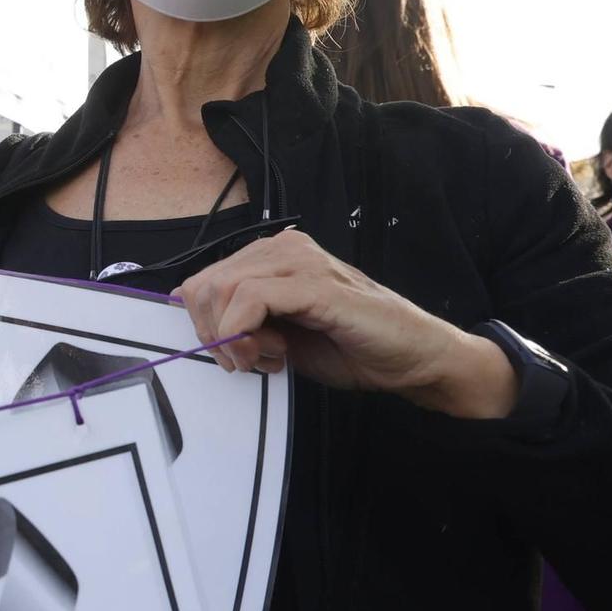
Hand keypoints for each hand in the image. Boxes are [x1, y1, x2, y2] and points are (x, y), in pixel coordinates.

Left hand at [174, 229, 519, 418]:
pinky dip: (246, 334)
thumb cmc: (351, 346)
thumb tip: (198, 321)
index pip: (202, 282)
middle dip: (213, 334)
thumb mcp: (280, 335)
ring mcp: (302, 262)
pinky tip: (274, 353)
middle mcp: (284, 250)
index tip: (232, 354)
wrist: (413, 358)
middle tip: (247, 361)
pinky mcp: (318, 284)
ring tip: (266, 358)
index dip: (203, 325)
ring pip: (222, 289)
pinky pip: (251, 299)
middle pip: (205, 285)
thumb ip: (241, 322)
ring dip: (231, 337)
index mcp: (272, 258)